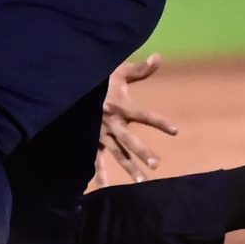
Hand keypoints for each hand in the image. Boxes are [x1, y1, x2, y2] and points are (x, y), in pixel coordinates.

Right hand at [94, 53, 179, 187]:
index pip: (145, 115)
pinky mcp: (90, 140)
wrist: (69, 84)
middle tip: (157, 165)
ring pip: (116, 153)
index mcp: (120, 105)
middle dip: (142, 152)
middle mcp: (111, 122)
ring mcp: (100, 133)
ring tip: (141, 182)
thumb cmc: (98, 77)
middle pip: (130, 139)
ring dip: (128, 167)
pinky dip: (96, 173)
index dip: (160, 122)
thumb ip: (139, 69)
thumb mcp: (118, 70)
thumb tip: (159, 57)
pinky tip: (101, 186)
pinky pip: (93, 158)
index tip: (175, 131)